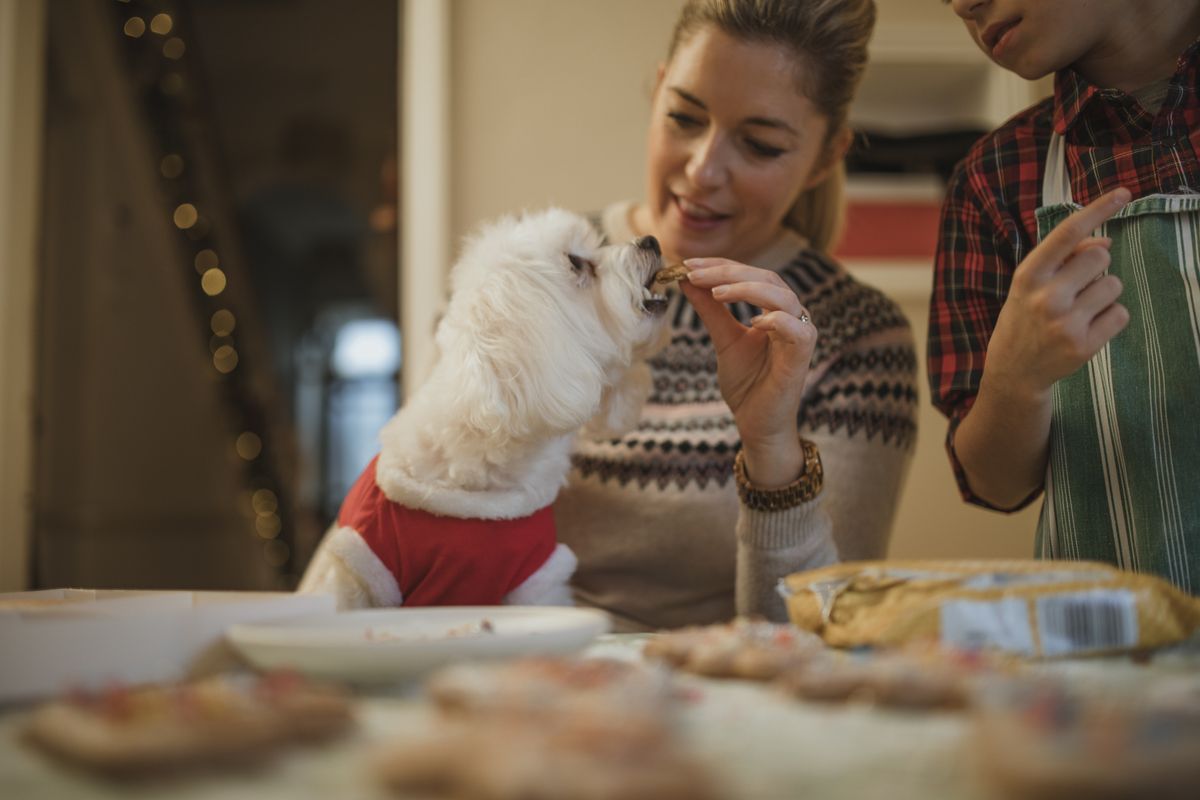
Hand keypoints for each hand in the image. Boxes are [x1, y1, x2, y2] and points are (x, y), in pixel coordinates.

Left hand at [681, 257, 816, 487]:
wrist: (756, 422)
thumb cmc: (746, 383)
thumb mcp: (722, 339)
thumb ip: (710, 310)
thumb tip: (688, 280)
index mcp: (774, 309)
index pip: (750, 274)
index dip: (720, 266)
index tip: (688, 264)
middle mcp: (791, 316)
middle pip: (766, 278)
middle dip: (728, 272)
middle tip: (695, 273)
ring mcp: (800, 335)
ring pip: (783, 296)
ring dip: (747, 289)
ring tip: (716, 292)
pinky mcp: (802, 356)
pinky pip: (796, 330)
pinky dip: (775, 320)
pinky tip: (751, 321)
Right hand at [984, 187, 1131, 402]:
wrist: (1013, 372)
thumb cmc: (1025, 317)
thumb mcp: (1031, 283)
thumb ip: (1064, 259)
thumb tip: (1107, 242)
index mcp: (1028, 275)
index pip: (1068, 233)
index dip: (1098, 209)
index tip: (1123, 193)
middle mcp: (1046, 297)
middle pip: (1101, 257)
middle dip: (1097, 266)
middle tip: (1077, 286)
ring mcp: (1065, 323)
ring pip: (1114, 285)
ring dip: (1104, 293)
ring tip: (1080, 310)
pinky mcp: (1084, 345)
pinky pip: (1120, 314)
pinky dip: (1111, 318)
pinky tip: (1088, 327)